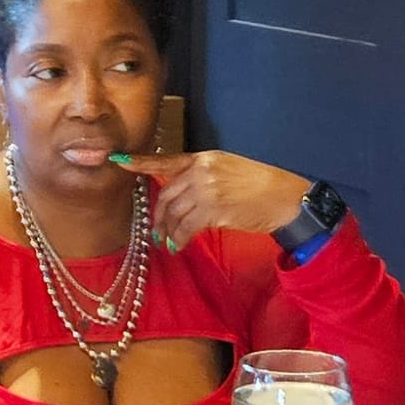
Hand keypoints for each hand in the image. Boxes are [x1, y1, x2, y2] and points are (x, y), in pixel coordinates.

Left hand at [116, 151, 310, 253]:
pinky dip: (178, 239)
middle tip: (157, 230)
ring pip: (174, 213)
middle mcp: (202, 171)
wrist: (286, 197)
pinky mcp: (213, 210)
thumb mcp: (230, 170)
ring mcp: (207, 190)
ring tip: (168, 242)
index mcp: (205, 158)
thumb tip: (184, 196)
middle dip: (158, 215)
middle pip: (166, 194)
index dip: (141, 162)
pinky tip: (178, 246)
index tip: (119, 160)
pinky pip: (185, 227)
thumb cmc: (262, 185)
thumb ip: (205, 177)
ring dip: (167, 231)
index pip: (167, 160)